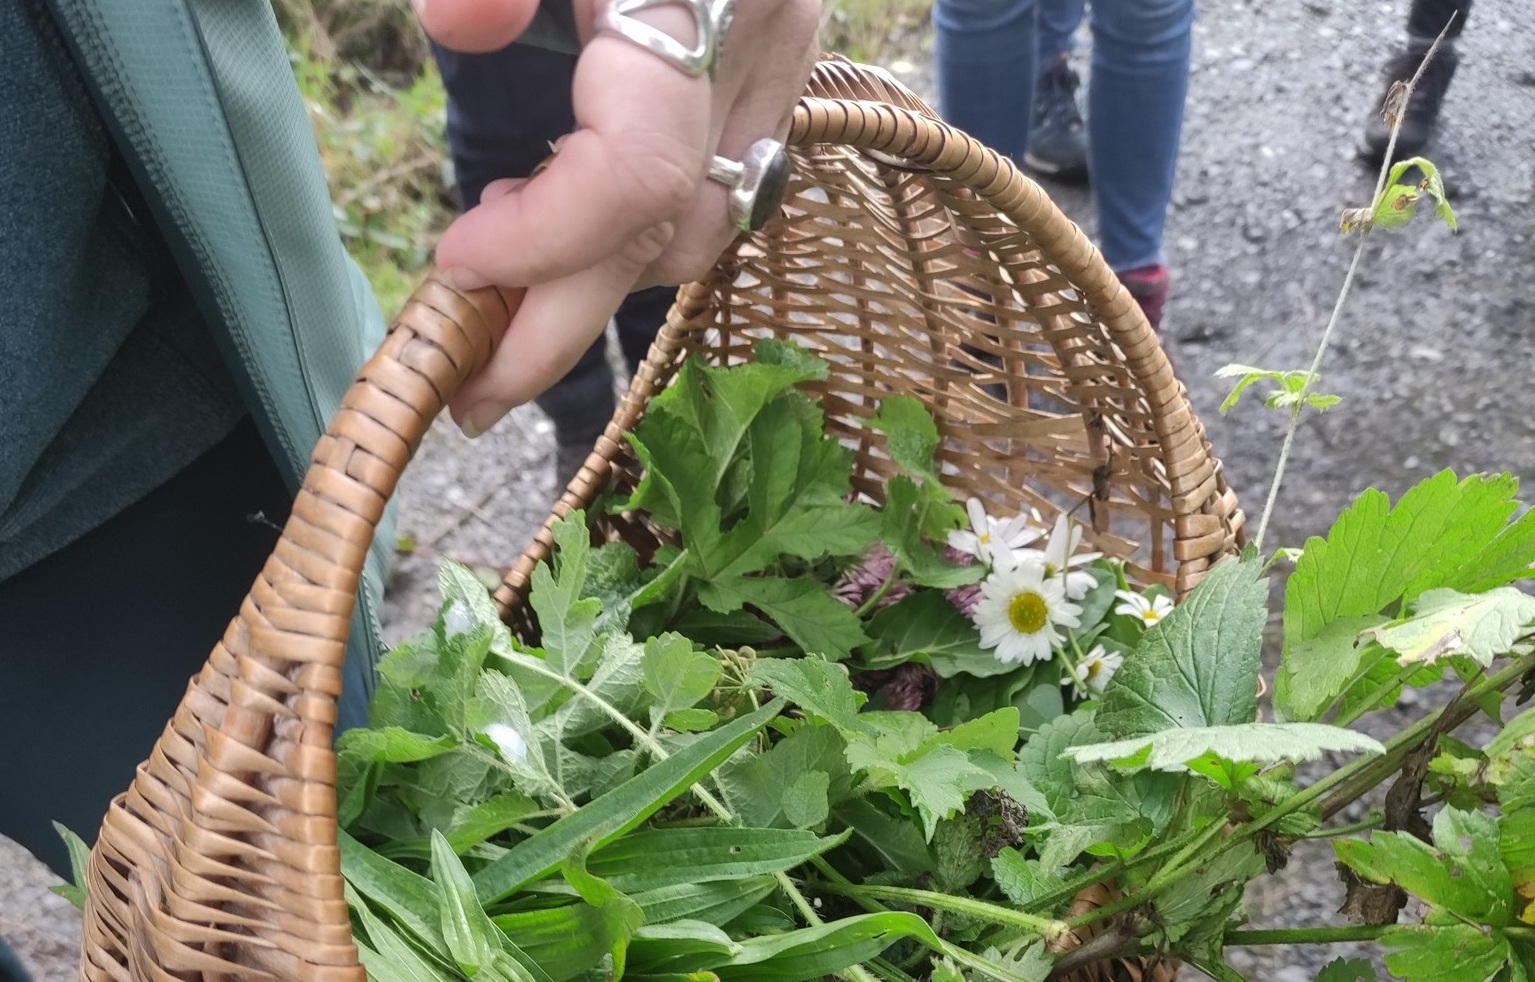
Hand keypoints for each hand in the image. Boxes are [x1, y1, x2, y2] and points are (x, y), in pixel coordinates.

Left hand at [415, 0, 821, 436]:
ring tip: (496, 279)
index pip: (640, 177)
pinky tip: (554, 206)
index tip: (457, 269)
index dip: (543, 247)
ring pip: (705, 229)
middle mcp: (768, 43)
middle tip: (471, 394)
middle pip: (674, 232)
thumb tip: (454, 26)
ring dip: (596, 277)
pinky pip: (714, 188)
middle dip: (562, 326)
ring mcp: (776, 63)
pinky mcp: (767, 68)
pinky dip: (630, 228)